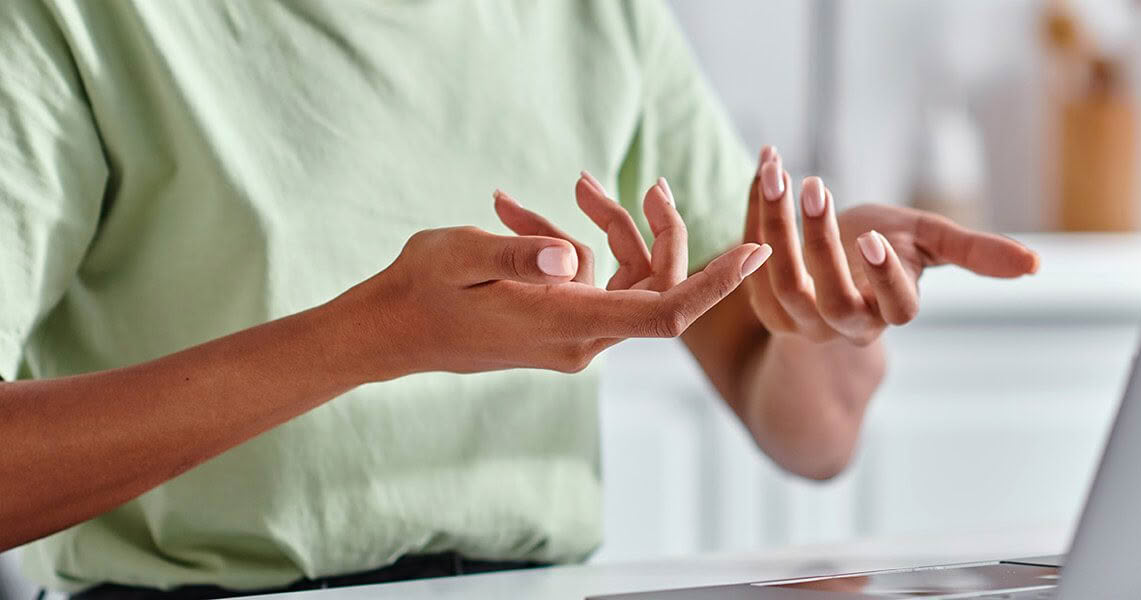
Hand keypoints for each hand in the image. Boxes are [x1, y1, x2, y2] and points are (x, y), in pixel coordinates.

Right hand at [326, 196, 769, 376]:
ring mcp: (571, 337)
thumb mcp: (463, 255)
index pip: (665, 312)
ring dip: (596, 229)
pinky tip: (511, 214)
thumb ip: (519, 251)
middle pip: (653, 285)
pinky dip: (564, 243)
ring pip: (621, 278)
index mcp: (567, 325)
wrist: (386, 331)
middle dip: (647, 230)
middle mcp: (580, 340)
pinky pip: (588, 280)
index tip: (754, 251)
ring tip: (530, 198)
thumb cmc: (421, 289)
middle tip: (612, 182)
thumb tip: (568, 256)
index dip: (715, 283)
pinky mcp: (558, 325)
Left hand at [743, 146, 1038, 343]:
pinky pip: (751, 260)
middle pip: (829, 299)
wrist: (830, 252)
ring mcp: (800, 319)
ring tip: (781, 172)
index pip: (897, 308)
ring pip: (782, 283)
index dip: (886, 278)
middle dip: (818, 244)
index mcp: (890, 310)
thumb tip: (1036, 265)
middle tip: (813, 186)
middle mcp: (844, 323)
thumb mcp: (928, 241)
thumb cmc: (885, 244)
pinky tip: (765, 166)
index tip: (874, 235)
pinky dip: (753, 212)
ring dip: (777, 226)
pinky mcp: (763, 303)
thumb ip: (975, 252)